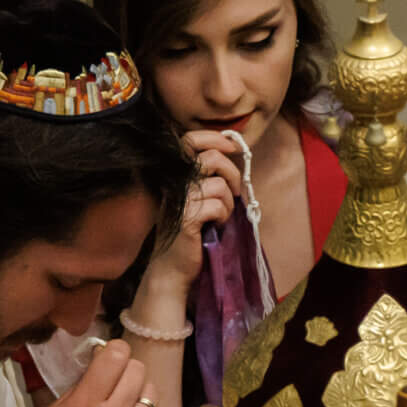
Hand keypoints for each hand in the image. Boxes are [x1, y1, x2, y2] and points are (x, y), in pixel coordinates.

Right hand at [156, 131, 244, 290]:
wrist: (173, 268)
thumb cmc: (190, 234)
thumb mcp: (198, 198)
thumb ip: (208, 176)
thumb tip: (232, 152)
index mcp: (176, 174)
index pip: (191, 140)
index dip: (215, 137)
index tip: (233, 146)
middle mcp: (174, 182)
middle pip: (212, 157)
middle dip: (232, 174)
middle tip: (234, 192)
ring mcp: (178, 199)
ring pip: (219, 185)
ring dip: (228, 204)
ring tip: (220, 218)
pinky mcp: (186, 218)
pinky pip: (218, 206)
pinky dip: (223, 217)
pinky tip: (215, 227)